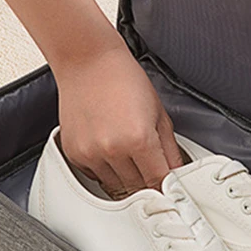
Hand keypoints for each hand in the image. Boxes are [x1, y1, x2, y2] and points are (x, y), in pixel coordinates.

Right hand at [55, 43, 183, 198]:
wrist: (88, 62)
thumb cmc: (124, 80)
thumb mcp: (160, 114)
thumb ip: (171, 150)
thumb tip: (177, 174)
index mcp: (138, 139)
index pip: (158, 182)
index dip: (167, 188)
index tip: (171, 189)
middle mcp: (112, 149)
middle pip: (136, 189)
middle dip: (147, 183)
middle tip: (151, 168)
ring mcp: (90, 153)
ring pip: (115, 187)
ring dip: (126, 178)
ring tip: (129, 153)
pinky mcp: (74, 153)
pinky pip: (95, 176)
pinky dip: (106, 171)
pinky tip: (111, 149)